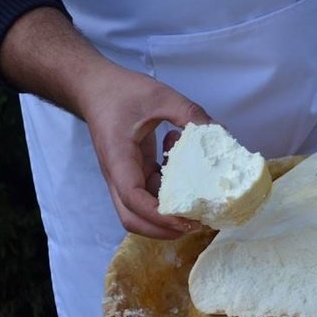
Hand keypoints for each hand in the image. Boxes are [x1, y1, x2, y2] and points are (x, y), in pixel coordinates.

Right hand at [78, 65, 212, 237]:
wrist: (95, 87)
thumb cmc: (120, 91)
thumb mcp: (160, 96)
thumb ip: (189, 113)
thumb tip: (221, 133)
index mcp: (118, 159)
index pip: (133, 199)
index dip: (160, 216)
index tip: (187, 220)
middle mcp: (119, 174)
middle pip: (132, 218)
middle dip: (163, 229)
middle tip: (196, 224)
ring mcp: (126, 176)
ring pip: (142, 210)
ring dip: (169, 210)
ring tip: (197, 198)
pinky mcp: (135, 172)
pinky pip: (151, 193)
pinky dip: (171, 188)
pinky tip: (181, 164)